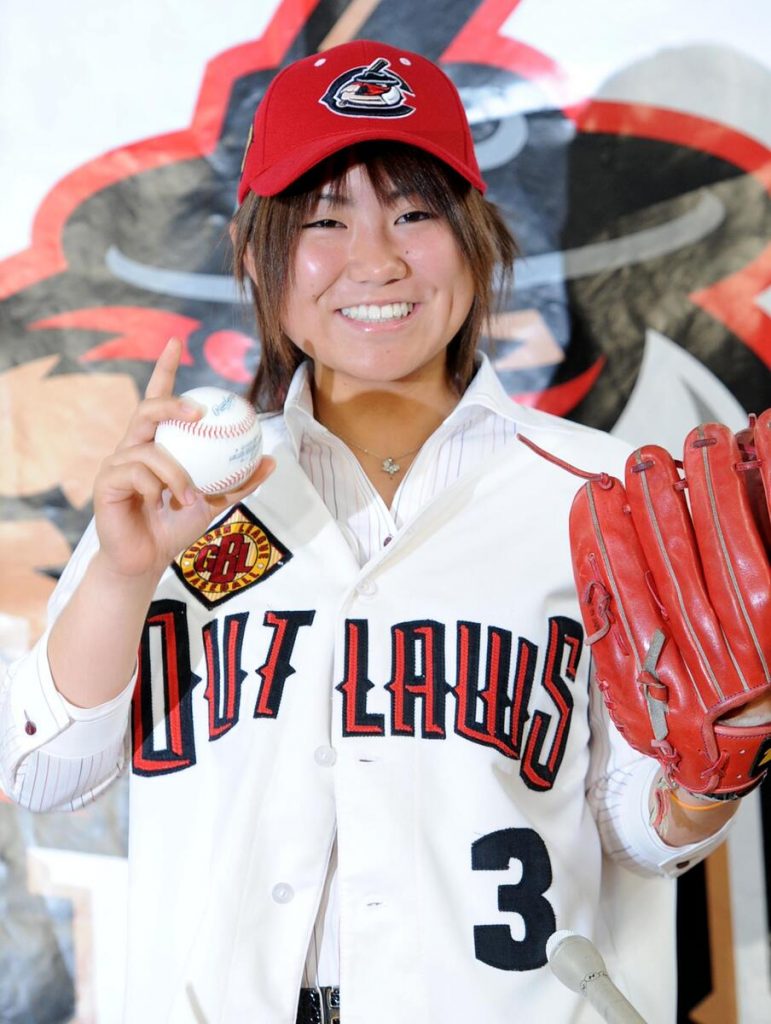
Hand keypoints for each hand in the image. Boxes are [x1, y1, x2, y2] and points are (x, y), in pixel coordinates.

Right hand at [92, 338, 273, 581]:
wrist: (147, 559)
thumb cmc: (176, 526)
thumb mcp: (215, 501)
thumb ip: (239, 481)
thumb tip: (272, 460)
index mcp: (157, 443)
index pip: (157, 398)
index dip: (165, 368)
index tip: (176, 341)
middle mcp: (133, 446)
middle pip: (147, 409)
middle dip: (172, 404)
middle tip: (198, 413)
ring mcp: (117, 463)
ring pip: (150, 449)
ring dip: (176, 473)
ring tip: (189, 498)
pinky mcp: (106, 482)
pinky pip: (137, 472)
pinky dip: (158, 486)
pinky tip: (166, 503)